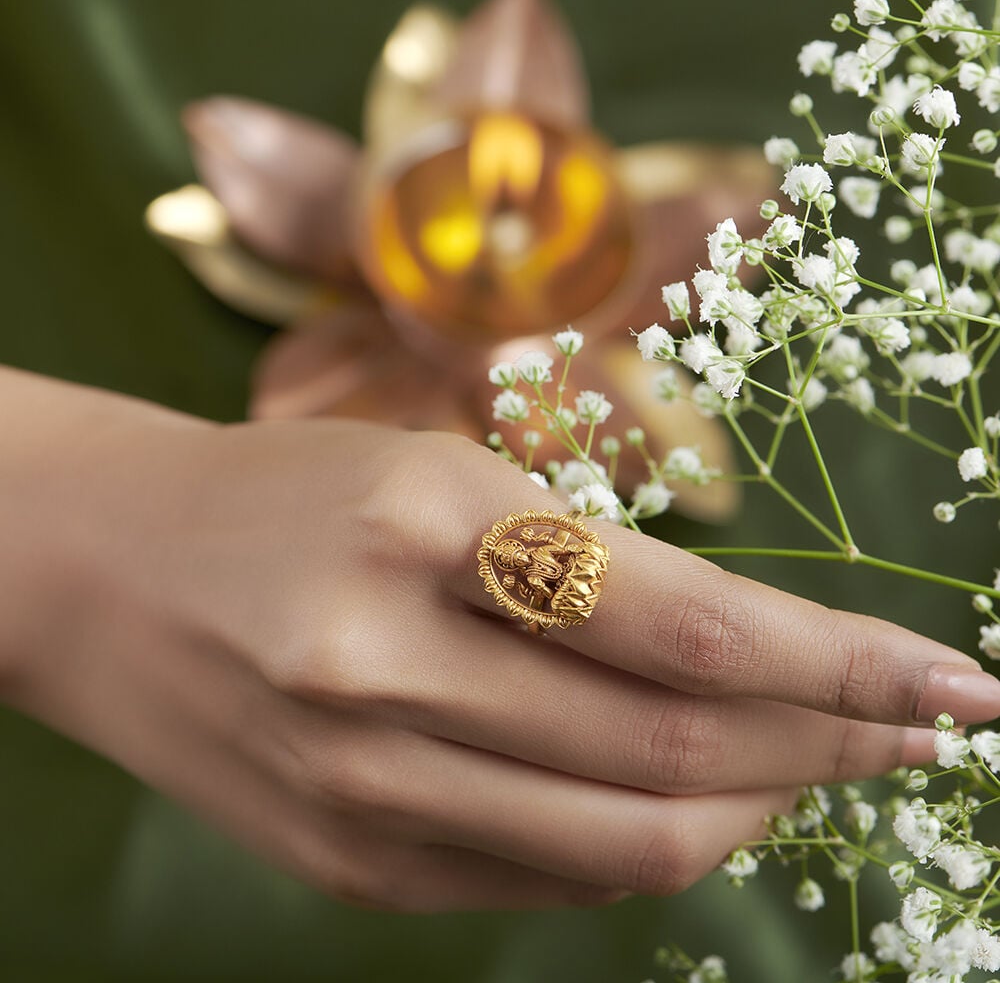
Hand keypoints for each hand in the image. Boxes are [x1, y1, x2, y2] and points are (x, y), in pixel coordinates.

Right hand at [3, 370, 997, 912]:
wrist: (108, 571)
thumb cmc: (290, 494)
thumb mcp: (438, 475)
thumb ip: (579, 576)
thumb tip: (751, 669)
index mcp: (422, 521)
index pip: (689, 625)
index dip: (846, 663)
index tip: (953, 683)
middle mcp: (385, 666)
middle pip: (678, 748)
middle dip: (835, 746)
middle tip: (921, 731)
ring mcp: (359, 784)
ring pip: (629, 838)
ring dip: (756, 806)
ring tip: (819, 766)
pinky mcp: (344, 861)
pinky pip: (546, 877)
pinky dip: (646, 843)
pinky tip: (690, 801)